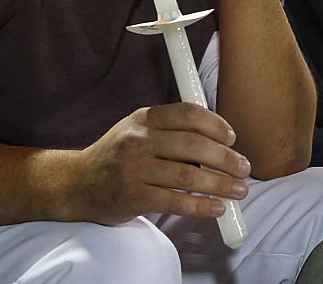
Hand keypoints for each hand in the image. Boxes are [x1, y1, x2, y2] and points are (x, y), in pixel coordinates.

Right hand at [68, 103, 250, 224]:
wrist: (78, 183)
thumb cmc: (118, 157)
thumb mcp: (139, 132)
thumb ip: (172, 131)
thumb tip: (219, 143)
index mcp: (145, 118)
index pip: (188, 114)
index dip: (216, 125)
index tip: (232, 138)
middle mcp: (138, 140)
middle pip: (193, 145)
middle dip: (226, 158)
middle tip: (244, 168)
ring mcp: (134, 168)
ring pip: (188, 175)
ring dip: (220, 184)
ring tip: (238, 191)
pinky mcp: (132, 196)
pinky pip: (174, 200)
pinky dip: (200, 206)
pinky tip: (216, 208)